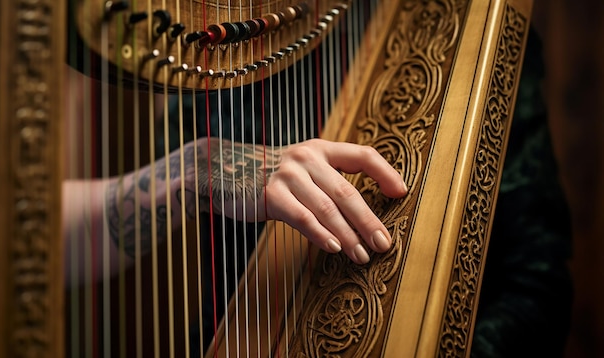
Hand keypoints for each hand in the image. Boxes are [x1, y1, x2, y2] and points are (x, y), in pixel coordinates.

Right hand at [203, 138, 406, 263]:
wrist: (226, 171)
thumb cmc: (274, 176)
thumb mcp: (304, 169)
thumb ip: (330, 180)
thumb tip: (365, 214)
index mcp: (321, 149)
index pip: (362, 155)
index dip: (386, 173)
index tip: (402, 194)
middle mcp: (307, 158)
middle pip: (347, 191)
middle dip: (368, 220)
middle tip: (384, 243)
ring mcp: (288, 175)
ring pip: (327, 208)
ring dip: (348, 235)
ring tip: (362, 255)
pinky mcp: (271, 195)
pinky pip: (302, 217)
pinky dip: (320, 234)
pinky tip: (334, 248)